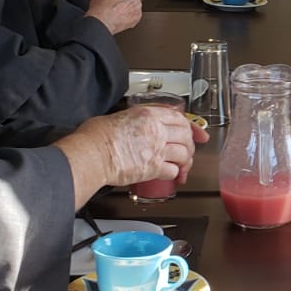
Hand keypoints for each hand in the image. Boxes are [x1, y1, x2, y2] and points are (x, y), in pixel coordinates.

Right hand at [58, 106, 208, 205]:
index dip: (193, 127)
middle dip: (191, 145)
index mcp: (148, 114)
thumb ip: (134, 120)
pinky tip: (170, 176)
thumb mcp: (118, 116)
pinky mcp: (153, 167)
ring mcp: (157, 148)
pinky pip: (173, 170)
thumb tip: (133, 126)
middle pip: (186, 136)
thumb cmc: (96, 136)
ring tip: (181, 167)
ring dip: (185, 162)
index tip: (199, 134)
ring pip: (184, 154)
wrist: (91, 154)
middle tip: (189, 152)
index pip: (180, 118)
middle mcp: (157, 129)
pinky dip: (174, 174)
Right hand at [86, 0, 141, 33]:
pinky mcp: (137, 16)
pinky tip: (119, 15)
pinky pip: (134, 13)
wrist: (102, 21)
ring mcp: (137, 6)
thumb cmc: (101, 5)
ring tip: (116, 9)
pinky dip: (129, 14)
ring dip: (128, 5)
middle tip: (115, 0)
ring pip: (133, 3)